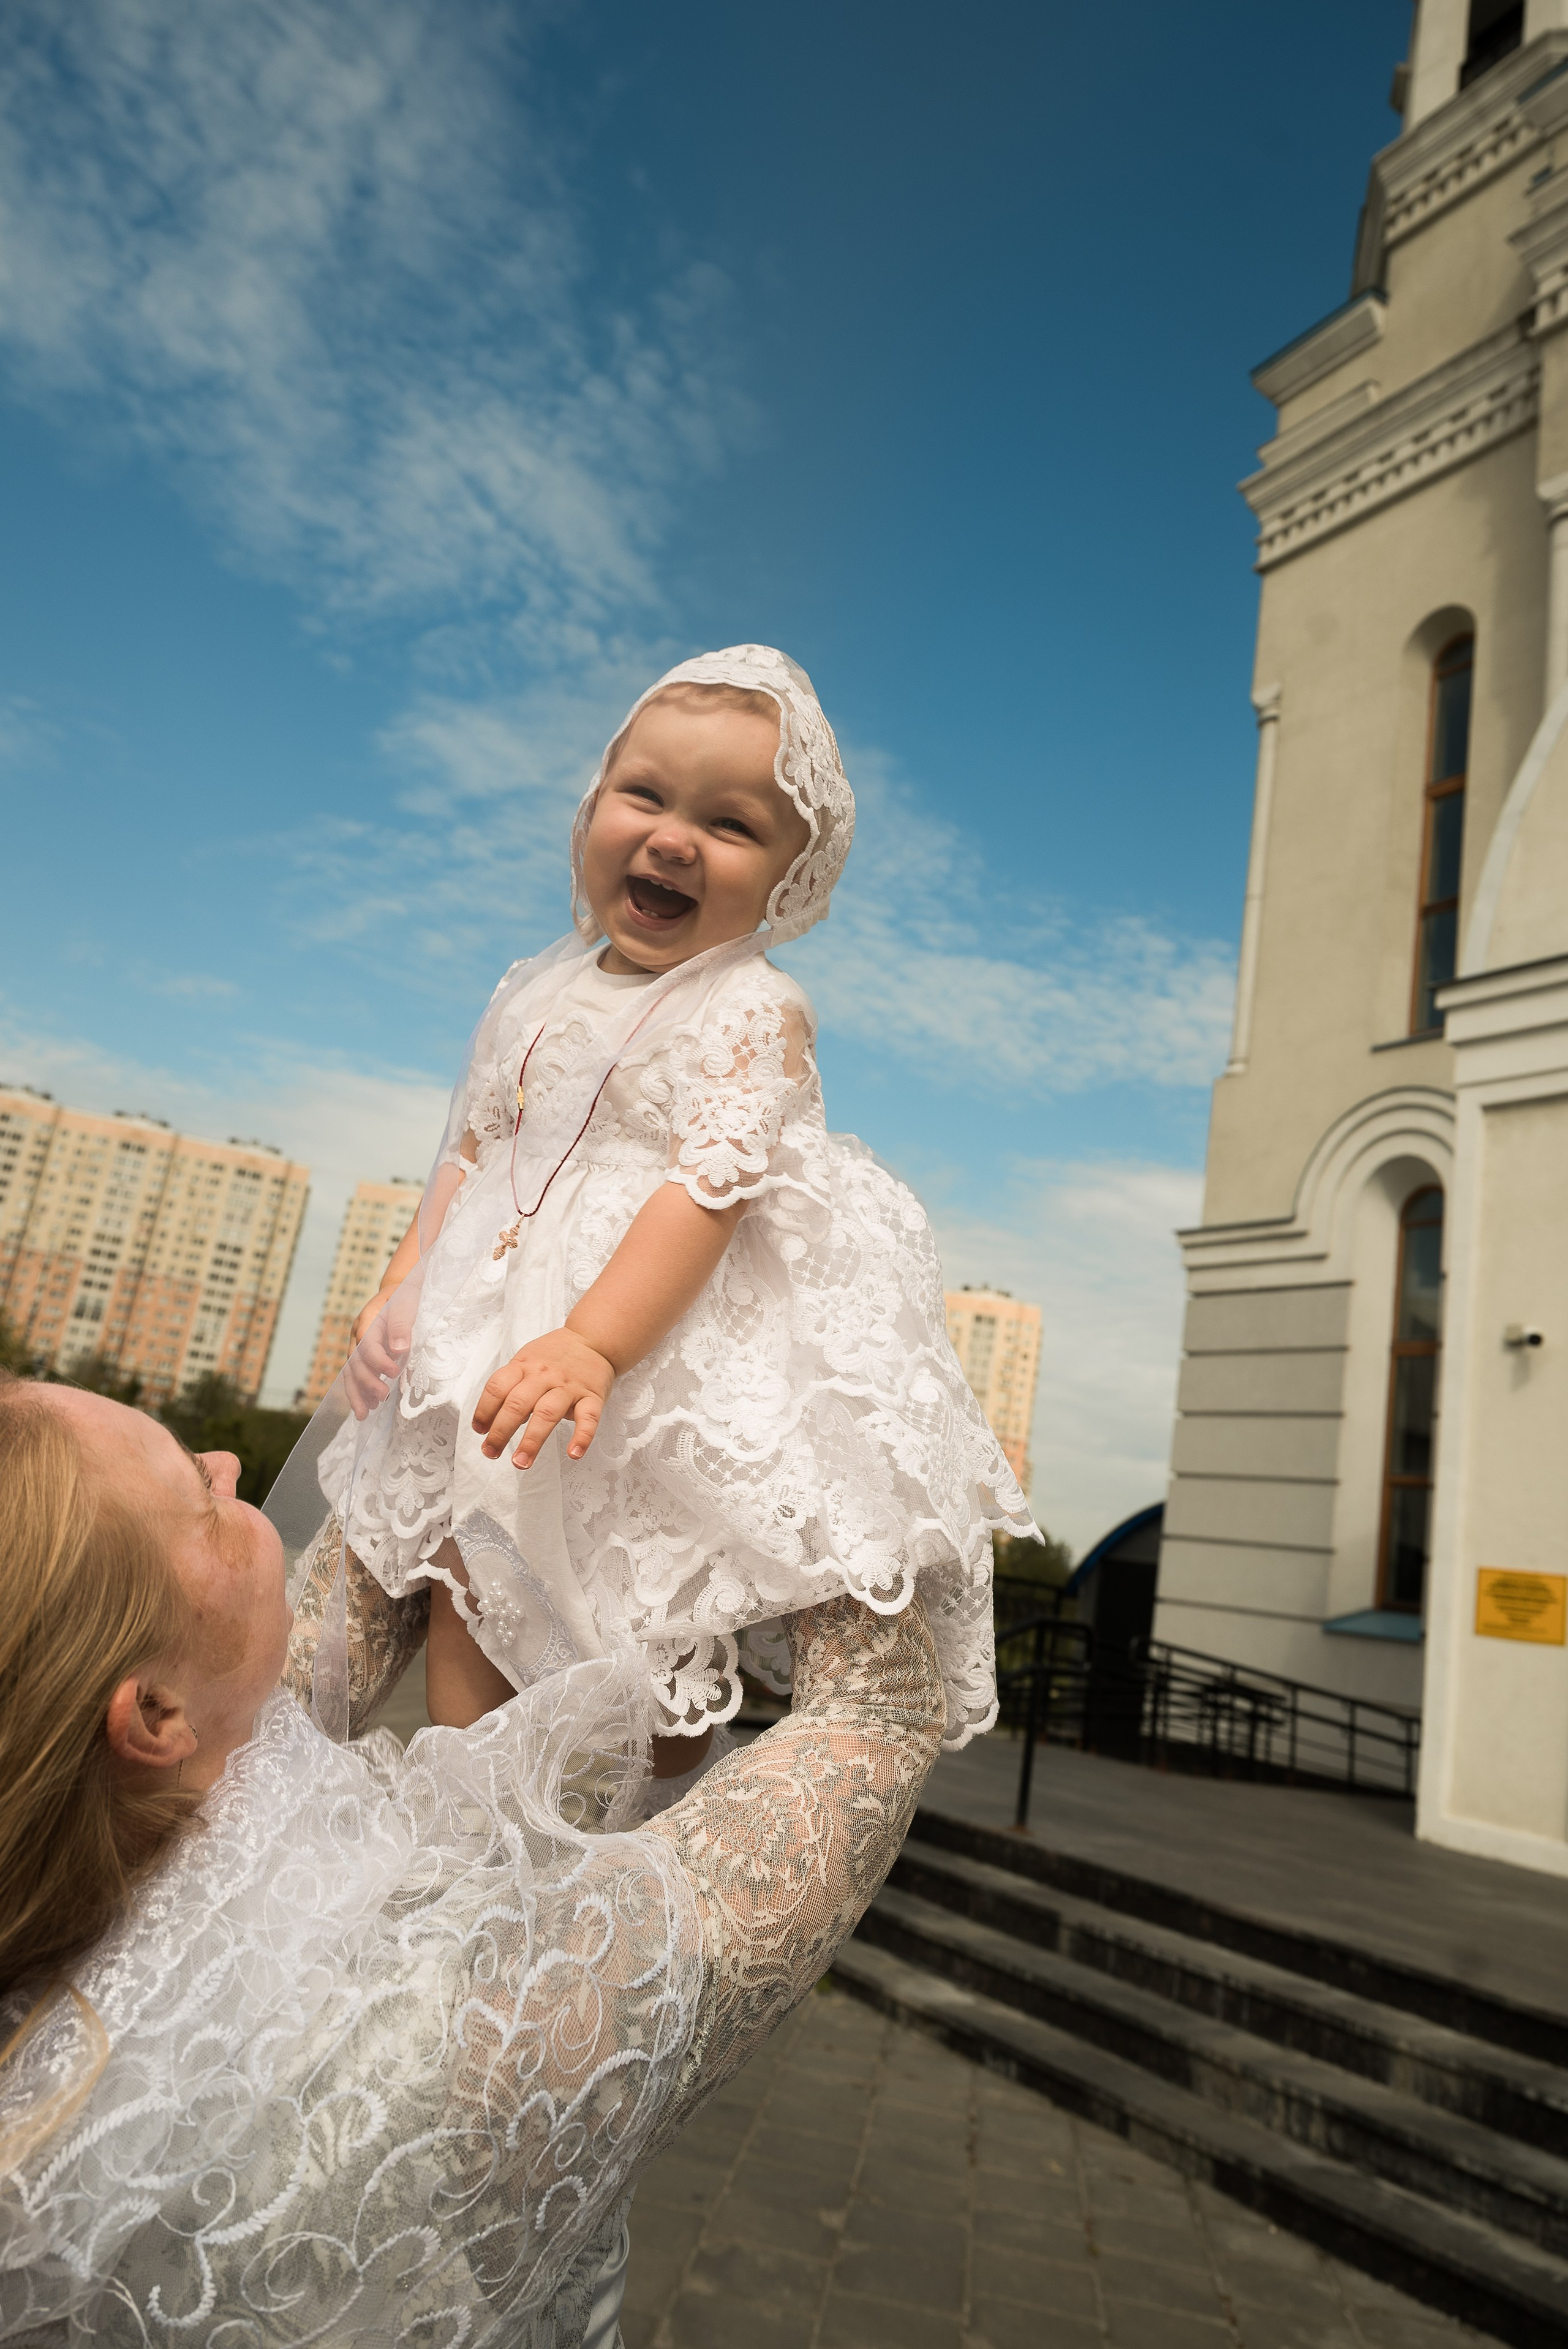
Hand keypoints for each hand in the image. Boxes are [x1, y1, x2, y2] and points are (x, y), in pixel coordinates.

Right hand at [343, 1288, 410, 1421]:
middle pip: (355, 1361)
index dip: (378, 1361)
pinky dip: (359, 1391)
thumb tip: (399, 1349)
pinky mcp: (364, 1354)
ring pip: (351, 1372)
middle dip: (366, 1382)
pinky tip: (365, 1406)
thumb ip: (402, 1325)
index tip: (394, 1373)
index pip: (367, 1344)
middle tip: (381, 1398)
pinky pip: (356, 1374)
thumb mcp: (407, 1303)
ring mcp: (358, 1344)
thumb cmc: (406, 1296)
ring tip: (364, 1414)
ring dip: (357, 1393)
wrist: (400, 1289)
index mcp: (368, 1319)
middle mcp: (358, 1334)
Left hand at [472, 1327, 615, 1466]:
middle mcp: (544, 1376)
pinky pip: (589, 1418)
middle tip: (491, 1453)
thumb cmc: (555, 1355)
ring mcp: (569, 1387)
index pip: (497, 1388)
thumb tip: (496, 1423)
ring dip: (532, 1441)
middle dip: (501, 1432)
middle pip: (517, 1404)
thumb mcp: (526, 1361)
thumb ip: (512, 1388)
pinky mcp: (592, 1397)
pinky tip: (574, 1454)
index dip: (484, 1410)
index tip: (480, 1431)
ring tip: (521, 1462)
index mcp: (524, 1366)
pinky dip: (582, 1437)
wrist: (593, 1339)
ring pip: (548, 1413)